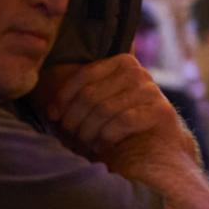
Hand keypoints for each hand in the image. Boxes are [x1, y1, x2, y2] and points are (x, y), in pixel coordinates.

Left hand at [38, 54, 196, 161]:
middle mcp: (138, 72)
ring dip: (89, 131)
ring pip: (105, 109)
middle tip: (71, 135)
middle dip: (75, 119)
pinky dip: (107, 136)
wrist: (159, 145)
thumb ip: (81, 97)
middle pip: (92, 94)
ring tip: (87, 143)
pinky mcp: (160, 111)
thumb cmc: (120, 125)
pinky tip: (103, 145)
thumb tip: (49, 108)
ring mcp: (151, 91)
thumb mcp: (100, 104)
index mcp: (121, 62)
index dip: (63, 97)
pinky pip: (123, 121)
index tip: (53, 116)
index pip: (84, 75)